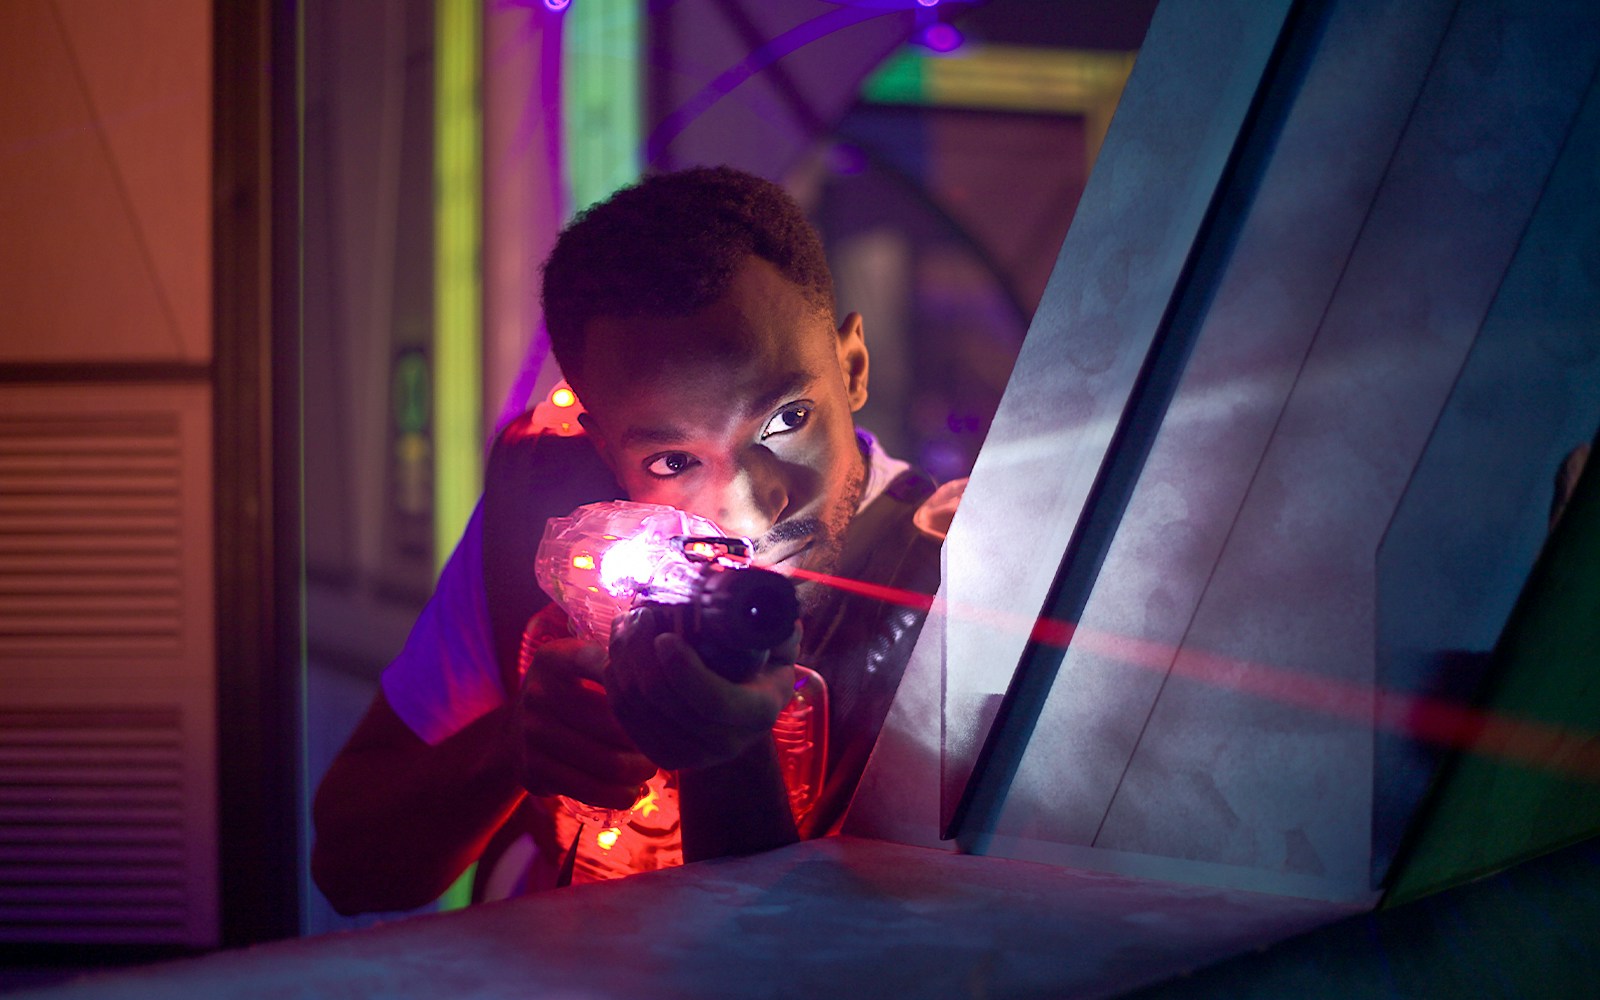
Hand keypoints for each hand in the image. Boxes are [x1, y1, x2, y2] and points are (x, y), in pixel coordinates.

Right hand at [510, 606, 656, 810]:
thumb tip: (673, 665)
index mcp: (554, 658)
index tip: (663, 693)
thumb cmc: (569, 693)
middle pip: (614, 723)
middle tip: (665, 744)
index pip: (600, 663)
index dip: (637, 681)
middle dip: (649, 739)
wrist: (514, 733)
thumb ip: (616, 658)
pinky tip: (632, 790)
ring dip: (639, 771)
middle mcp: (538, 692)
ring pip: (608, 762)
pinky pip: (590, 789)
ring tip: (650, 768)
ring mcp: (533, 733)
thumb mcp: (579, 664)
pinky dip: (619, 794)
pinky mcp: (534, 769)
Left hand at [605, 605, 799, 771]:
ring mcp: (690, 755)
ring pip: (637, 708)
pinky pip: (625, 717)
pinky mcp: (661, 755)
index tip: (664, 636)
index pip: (715, 701)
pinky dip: (614, 679)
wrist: (746, 714)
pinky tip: (616, 651)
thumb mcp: (781, 647)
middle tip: (638, 614)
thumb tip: (763, 599)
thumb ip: (776, 625)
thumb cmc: (765, 669)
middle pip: (665, 702)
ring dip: (622, 660)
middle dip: (640, 652)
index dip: (684, 671)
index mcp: (757, 712)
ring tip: (625, 623)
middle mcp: (725, 743)